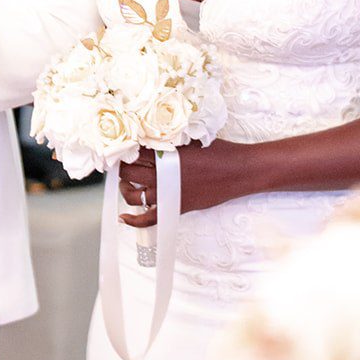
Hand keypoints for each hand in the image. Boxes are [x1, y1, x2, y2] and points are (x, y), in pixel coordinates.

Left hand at [117, 140, 250, 226]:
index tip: (120, 150)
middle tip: (121, 165)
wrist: (238, 170)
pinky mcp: (175, 207)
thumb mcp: (191, 139)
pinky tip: (124, 218)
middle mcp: (162, 173)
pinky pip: (149, 219)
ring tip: (126, 183)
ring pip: (133, 194)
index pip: (133, 151)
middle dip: (122, 168)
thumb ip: (170, 140)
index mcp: (165, 153)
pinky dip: (134, 221)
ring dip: (125, 188)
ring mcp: (167, 192)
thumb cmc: (219, 152)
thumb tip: (152, 140)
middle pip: (128, 171)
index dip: (124, 151)